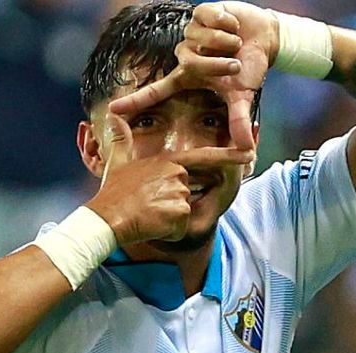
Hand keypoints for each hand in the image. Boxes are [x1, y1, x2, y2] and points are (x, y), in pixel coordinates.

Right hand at [86, 113, 254, 245]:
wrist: (106, 218)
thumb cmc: (112, 193)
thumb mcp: (117, 162)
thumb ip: (122, 140)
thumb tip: (114, 117)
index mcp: (168, 161)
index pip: (204, 157)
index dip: (229, 157)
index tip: (249, 155)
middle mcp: (177, 174)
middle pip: (191, 192)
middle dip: (175, 204)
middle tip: (149, 206)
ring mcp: (180, 193)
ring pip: (185, 211)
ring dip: (170, 219)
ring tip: (147, 215)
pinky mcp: (180, 214)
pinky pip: (181, 227)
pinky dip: (169, 232)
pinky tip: (152, 226)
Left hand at [108, 2, 278, 151]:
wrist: (263, 38)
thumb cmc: (247, 67)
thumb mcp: (241, 95)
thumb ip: (238, 120)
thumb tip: (246, 149)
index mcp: (188, 76)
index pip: (157, 91)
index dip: (136, 101)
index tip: (113, 110)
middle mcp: (184, 55)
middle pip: (191, 62)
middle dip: (218, 65)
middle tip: (235, 64)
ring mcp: (191, 33)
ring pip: (203, 39)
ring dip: (226, 42)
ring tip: (235, 43)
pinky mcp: (200, 13)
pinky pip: (211, 18)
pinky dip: (228, 23)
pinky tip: (233, 25)